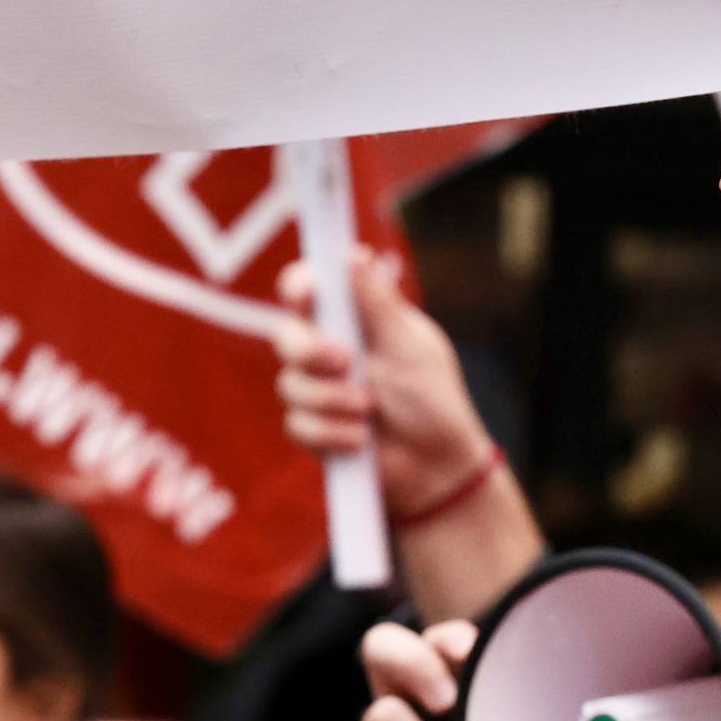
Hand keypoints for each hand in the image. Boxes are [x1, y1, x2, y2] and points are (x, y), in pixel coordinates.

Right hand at [275, 253, 493, 511]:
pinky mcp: (311, 428)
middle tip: (344, 363)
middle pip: (284, 335)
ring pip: (289, 385)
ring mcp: (316, 390)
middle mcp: (328, 351)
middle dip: (308, 350)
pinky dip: (334, 433)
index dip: (300, 286)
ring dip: (333, 400)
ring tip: (371, 411)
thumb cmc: (432, 401)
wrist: (436, 467)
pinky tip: (362, 441)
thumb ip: (378, 304)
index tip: (308, 293)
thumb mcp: (410, 347)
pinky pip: (298, 424)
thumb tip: (354, 253)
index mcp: (354, 322)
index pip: (309, 291)